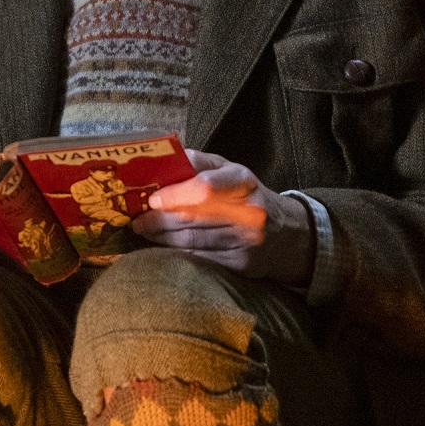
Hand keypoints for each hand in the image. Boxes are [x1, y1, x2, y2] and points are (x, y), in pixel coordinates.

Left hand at [132, 150, 313, 285]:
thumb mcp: (230, 171)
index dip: (175, 194)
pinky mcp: (240, 265)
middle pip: (192, 218)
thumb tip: (163, 160)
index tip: (152, 199)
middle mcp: (248, 212)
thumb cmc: (248, 196)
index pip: (204, 188)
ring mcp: (245, 242)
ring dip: (161, 238)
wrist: (287, 234)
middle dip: (158, 219)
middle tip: (137, 220)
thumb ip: (198, 163)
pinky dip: (175, 254)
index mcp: (242, 182)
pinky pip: (199, 260)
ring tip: (144, 232)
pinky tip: (162, 248)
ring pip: (191, 241)